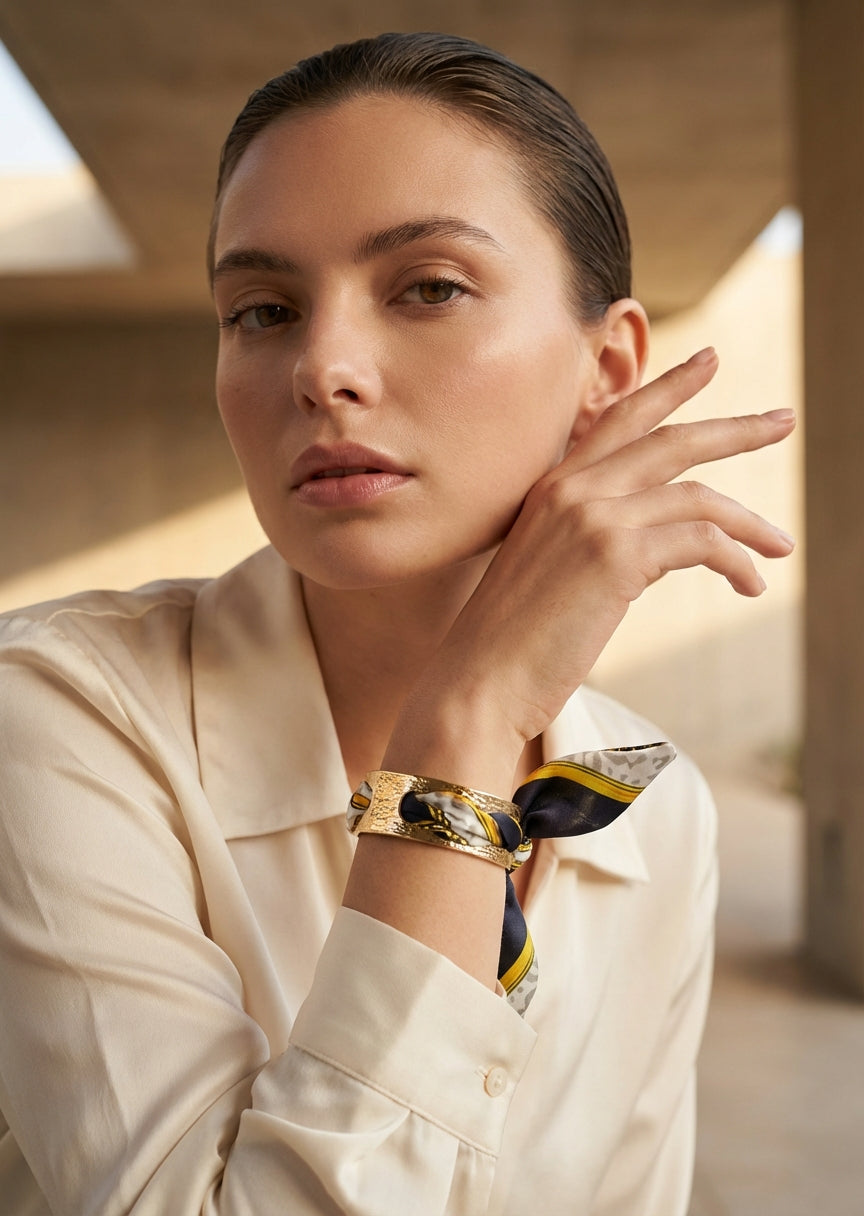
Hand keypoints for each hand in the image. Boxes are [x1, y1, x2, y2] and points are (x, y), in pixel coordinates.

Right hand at [386, 349, 795, 791]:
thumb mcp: (547, 570)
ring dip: (750, 523)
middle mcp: (571, 489)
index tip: (708, 361)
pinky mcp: (615, 555)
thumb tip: (651, 547)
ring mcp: (592, 517)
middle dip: (736, 430)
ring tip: (781, 545)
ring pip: (698, 497)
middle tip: (783, 421)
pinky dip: (736, 562)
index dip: (668, 387)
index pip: (620, 419)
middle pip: (672, 440)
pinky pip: (701, 543)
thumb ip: (591, 540)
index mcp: (550, 487)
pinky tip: (750, 585)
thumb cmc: (509, 641)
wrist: (478, 681)